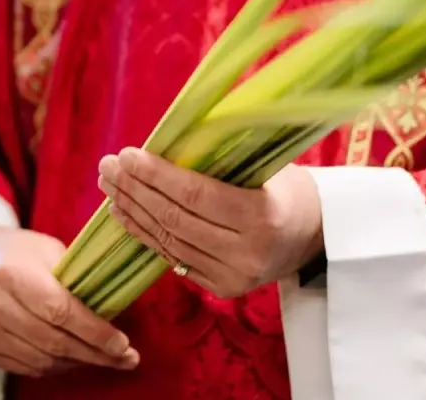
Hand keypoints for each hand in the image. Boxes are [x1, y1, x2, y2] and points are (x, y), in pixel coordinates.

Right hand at [0, 227, 139, 376]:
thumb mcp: (49, 250)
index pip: (61, 312)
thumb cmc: (19, 251)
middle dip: (96, 354)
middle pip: (54, 341)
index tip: (123, 345)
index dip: (95, 332)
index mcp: (13, 274)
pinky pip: (26, 367)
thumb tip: (115, 310)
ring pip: (43, 360)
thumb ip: (77, 279)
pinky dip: (55, 365)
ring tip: (104, 358)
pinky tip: (74, 358)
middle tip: (126, 359)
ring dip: (78, 362)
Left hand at [98, 148, 322, 298]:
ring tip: (110, 185)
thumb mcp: (269, 166)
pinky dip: (144, 234)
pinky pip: (173, 258)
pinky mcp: (221, 288)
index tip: (129, 154)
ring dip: (133, 212)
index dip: (158, 176)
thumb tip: (171, 136)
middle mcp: (246, 253)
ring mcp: (233, 277)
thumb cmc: (290, 187)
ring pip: (169, 242)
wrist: (316, 235)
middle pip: (176, 220)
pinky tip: (124, 212)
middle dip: (136, 191)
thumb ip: (225, 158)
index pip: (197, 196)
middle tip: (109, 165)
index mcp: (263, 217)